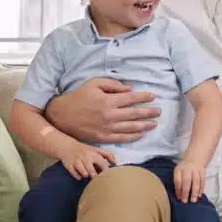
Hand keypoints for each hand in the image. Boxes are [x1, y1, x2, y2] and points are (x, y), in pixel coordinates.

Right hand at [45, 78, 160, 143]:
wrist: (62, 116)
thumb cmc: (78, 97)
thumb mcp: (93, 83)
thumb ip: (112, 84)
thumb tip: (129, 89)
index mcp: (107, 100)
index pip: (131, 99)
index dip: (143, 97)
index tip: (153, 96)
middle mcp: (109, 115)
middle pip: (134, 114)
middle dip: (149, 112)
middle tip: (159, 111)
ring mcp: (106, 128)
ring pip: (130, 128)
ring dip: (145, 125)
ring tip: (154, 124)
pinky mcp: (103, 137)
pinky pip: (121, 138)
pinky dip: (133, 137)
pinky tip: (141, 134)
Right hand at [61, 142, 115, 179]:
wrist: (67, 146)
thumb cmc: (85, 150)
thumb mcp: (96, 149)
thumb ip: (108, 155)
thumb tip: (115, 163)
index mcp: (93, 154)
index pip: (102, 164)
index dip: (106, 171)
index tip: (107, 175)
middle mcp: (85, 158)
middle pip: (92, 171)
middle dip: (95, 176)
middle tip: (96, 177)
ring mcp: (77, 161)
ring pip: (84, 174)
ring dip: (87, 176)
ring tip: (87, 175)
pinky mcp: (69, 166)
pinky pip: (76, 175)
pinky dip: (78, 177)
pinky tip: (80, 175)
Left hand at [173, 160, 204, 202]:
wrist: (195, 158)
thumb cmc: (184, 169)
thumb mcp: (178, 172)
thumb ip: (178, 182)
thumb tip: (179, 195)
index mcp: (179, 169)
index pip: (178, 180)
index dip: (178, 189)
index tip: (179, 198)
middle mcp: (187, 168)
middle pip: (187, 180)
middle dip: (186, 192)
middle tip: (185, 201)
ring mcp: (196, 169)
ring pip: (196, 181)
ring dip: (195, 192)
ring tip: (193, 200)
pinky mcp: (203, 171)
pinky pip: (203, 180)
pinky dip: (201, 188)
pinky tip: (200, 195)